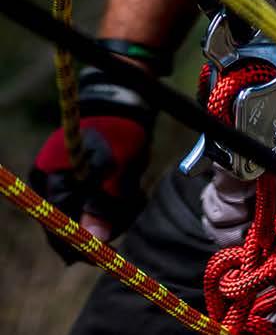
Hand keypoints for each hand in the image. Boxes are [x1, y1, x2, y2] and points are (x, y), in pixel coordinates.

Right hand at [30, 67, 154, 259]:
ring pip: (92, 220)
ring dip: (117, 214)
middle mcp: (56, 186)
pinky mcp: (89, 188)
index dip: (79, 244)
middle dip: (105, 224)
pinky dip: (118, 206)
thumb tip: (95, 241)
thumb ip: (102, 202)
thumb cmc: (118, 130)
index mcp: (53, 179)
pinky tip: (133, 191)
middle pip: (75, 226)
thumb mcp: (114, 165)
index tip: (101, 255)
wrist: (126, 107)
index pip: (58, 225)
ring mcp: (72, 187)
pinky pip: (101, 210)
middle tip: (131, 207)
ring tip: (136, 192)